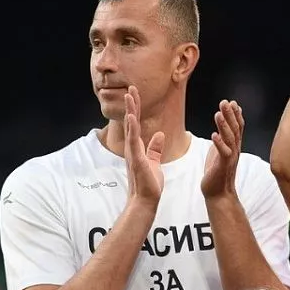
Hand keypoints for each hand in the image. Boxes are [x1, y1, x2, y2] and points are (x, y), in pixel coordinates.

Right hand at [124, 85, 163, 204]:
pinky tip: (131, 116)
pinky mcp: (136, 159)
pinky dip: (132, 127)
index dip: (136, 109)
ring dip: (130, 110)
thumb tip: (159, 135)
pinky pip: (133, 140)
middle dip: (132, 104)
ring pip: (131, 127)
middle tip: (131, 88)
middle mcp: (132, 148)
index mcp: (137, 148)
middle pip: (132, 122)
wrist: (145, 201)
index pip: (136, 124)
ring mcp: (133, 153)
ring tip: (130, 95)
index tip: (135, 94)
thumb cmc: (149, 185)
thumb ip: (155, 149)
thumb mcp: (154, 162)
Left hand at [200, 100, 243, 199]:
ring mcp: (230, 158)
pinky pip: (223, 153)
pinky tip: (214, 135)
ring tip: (218, 113)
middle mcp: (234, 151)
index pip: (237, 128)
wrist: (219, 195)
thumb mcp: (219, 154)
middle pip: (235, 129)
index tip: (233, 103)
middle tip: (225, 102)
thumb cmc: (217, 175)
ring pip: (229, 138)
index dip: (236, 115)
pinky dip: (219, 143)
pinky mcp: (223, 166)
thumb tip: (218, 133)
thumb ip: (220, 143)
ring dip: (224, 125)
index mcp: (233, 147)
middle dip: (230, 115)